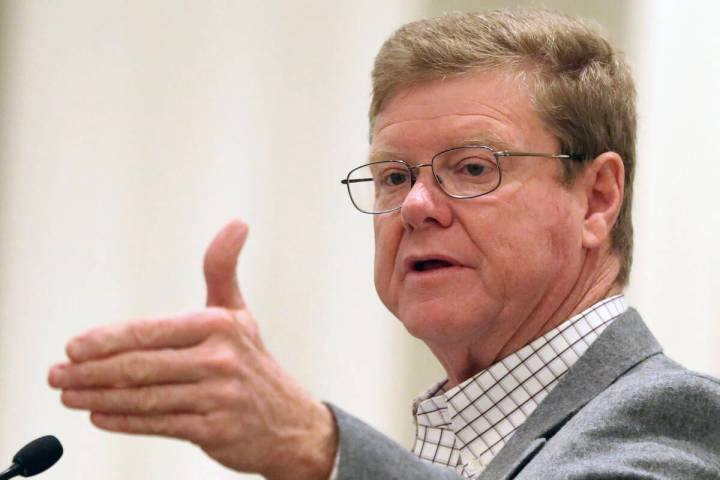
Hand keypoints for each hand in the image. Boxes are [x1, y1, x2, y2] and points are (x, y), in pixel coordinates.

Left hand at [48, 220, 337, 479]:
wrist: (289, 421)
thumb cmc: (251, 361)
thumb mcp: (239, 312)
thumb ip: (223, 269)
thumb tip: (237, 224)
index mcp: (219, 325)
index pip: (152, 332)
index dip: (107, 340)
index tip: (73, 347)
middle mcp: (220, 359)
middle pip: (142, 366)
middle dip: (91, 372)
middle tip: (57, 375)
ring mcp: (218, 397)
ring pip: (145, 397)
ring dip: (99, 398)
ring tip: (70, 395)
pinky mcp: (214, 430)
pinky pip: (158, 424)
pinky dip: (124, 421)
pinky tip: (100, 415)